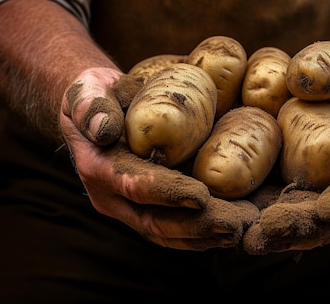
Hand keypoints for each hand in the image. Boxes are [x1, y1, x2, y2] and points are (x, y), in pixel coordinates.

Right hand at [60, 68, 258, 249]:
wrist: (92, 109)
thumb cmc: (92, 95)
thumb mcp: (87, 92)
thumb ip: (92, 107)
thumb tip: (105, 129)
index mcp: (99, 169)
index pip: (136, 186)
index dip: (169, 193)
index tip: (203, 196)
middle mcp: (112, 197)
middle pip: (155, 221)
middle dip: (197, 225)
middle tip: (235, 224)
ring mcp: (128, 207)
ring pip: (167, 232)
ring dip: (205, 235)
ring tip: (242, 230)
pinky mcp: (145, 208)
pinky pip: (172, 229)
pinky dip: (201, 234)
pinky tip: (229, 231)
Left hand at [243, 78, 329, 253]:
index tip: (325, 210)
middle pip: (325, 222)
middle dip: (298, 227)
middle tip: (269, 228)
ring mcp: (321, 205)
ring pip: (299, 228)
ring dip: (274, 235)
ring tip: (248, 239)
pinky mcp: (295, 199)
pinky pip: (277, 214)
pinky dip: (257, 221)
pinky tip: (236, 226)